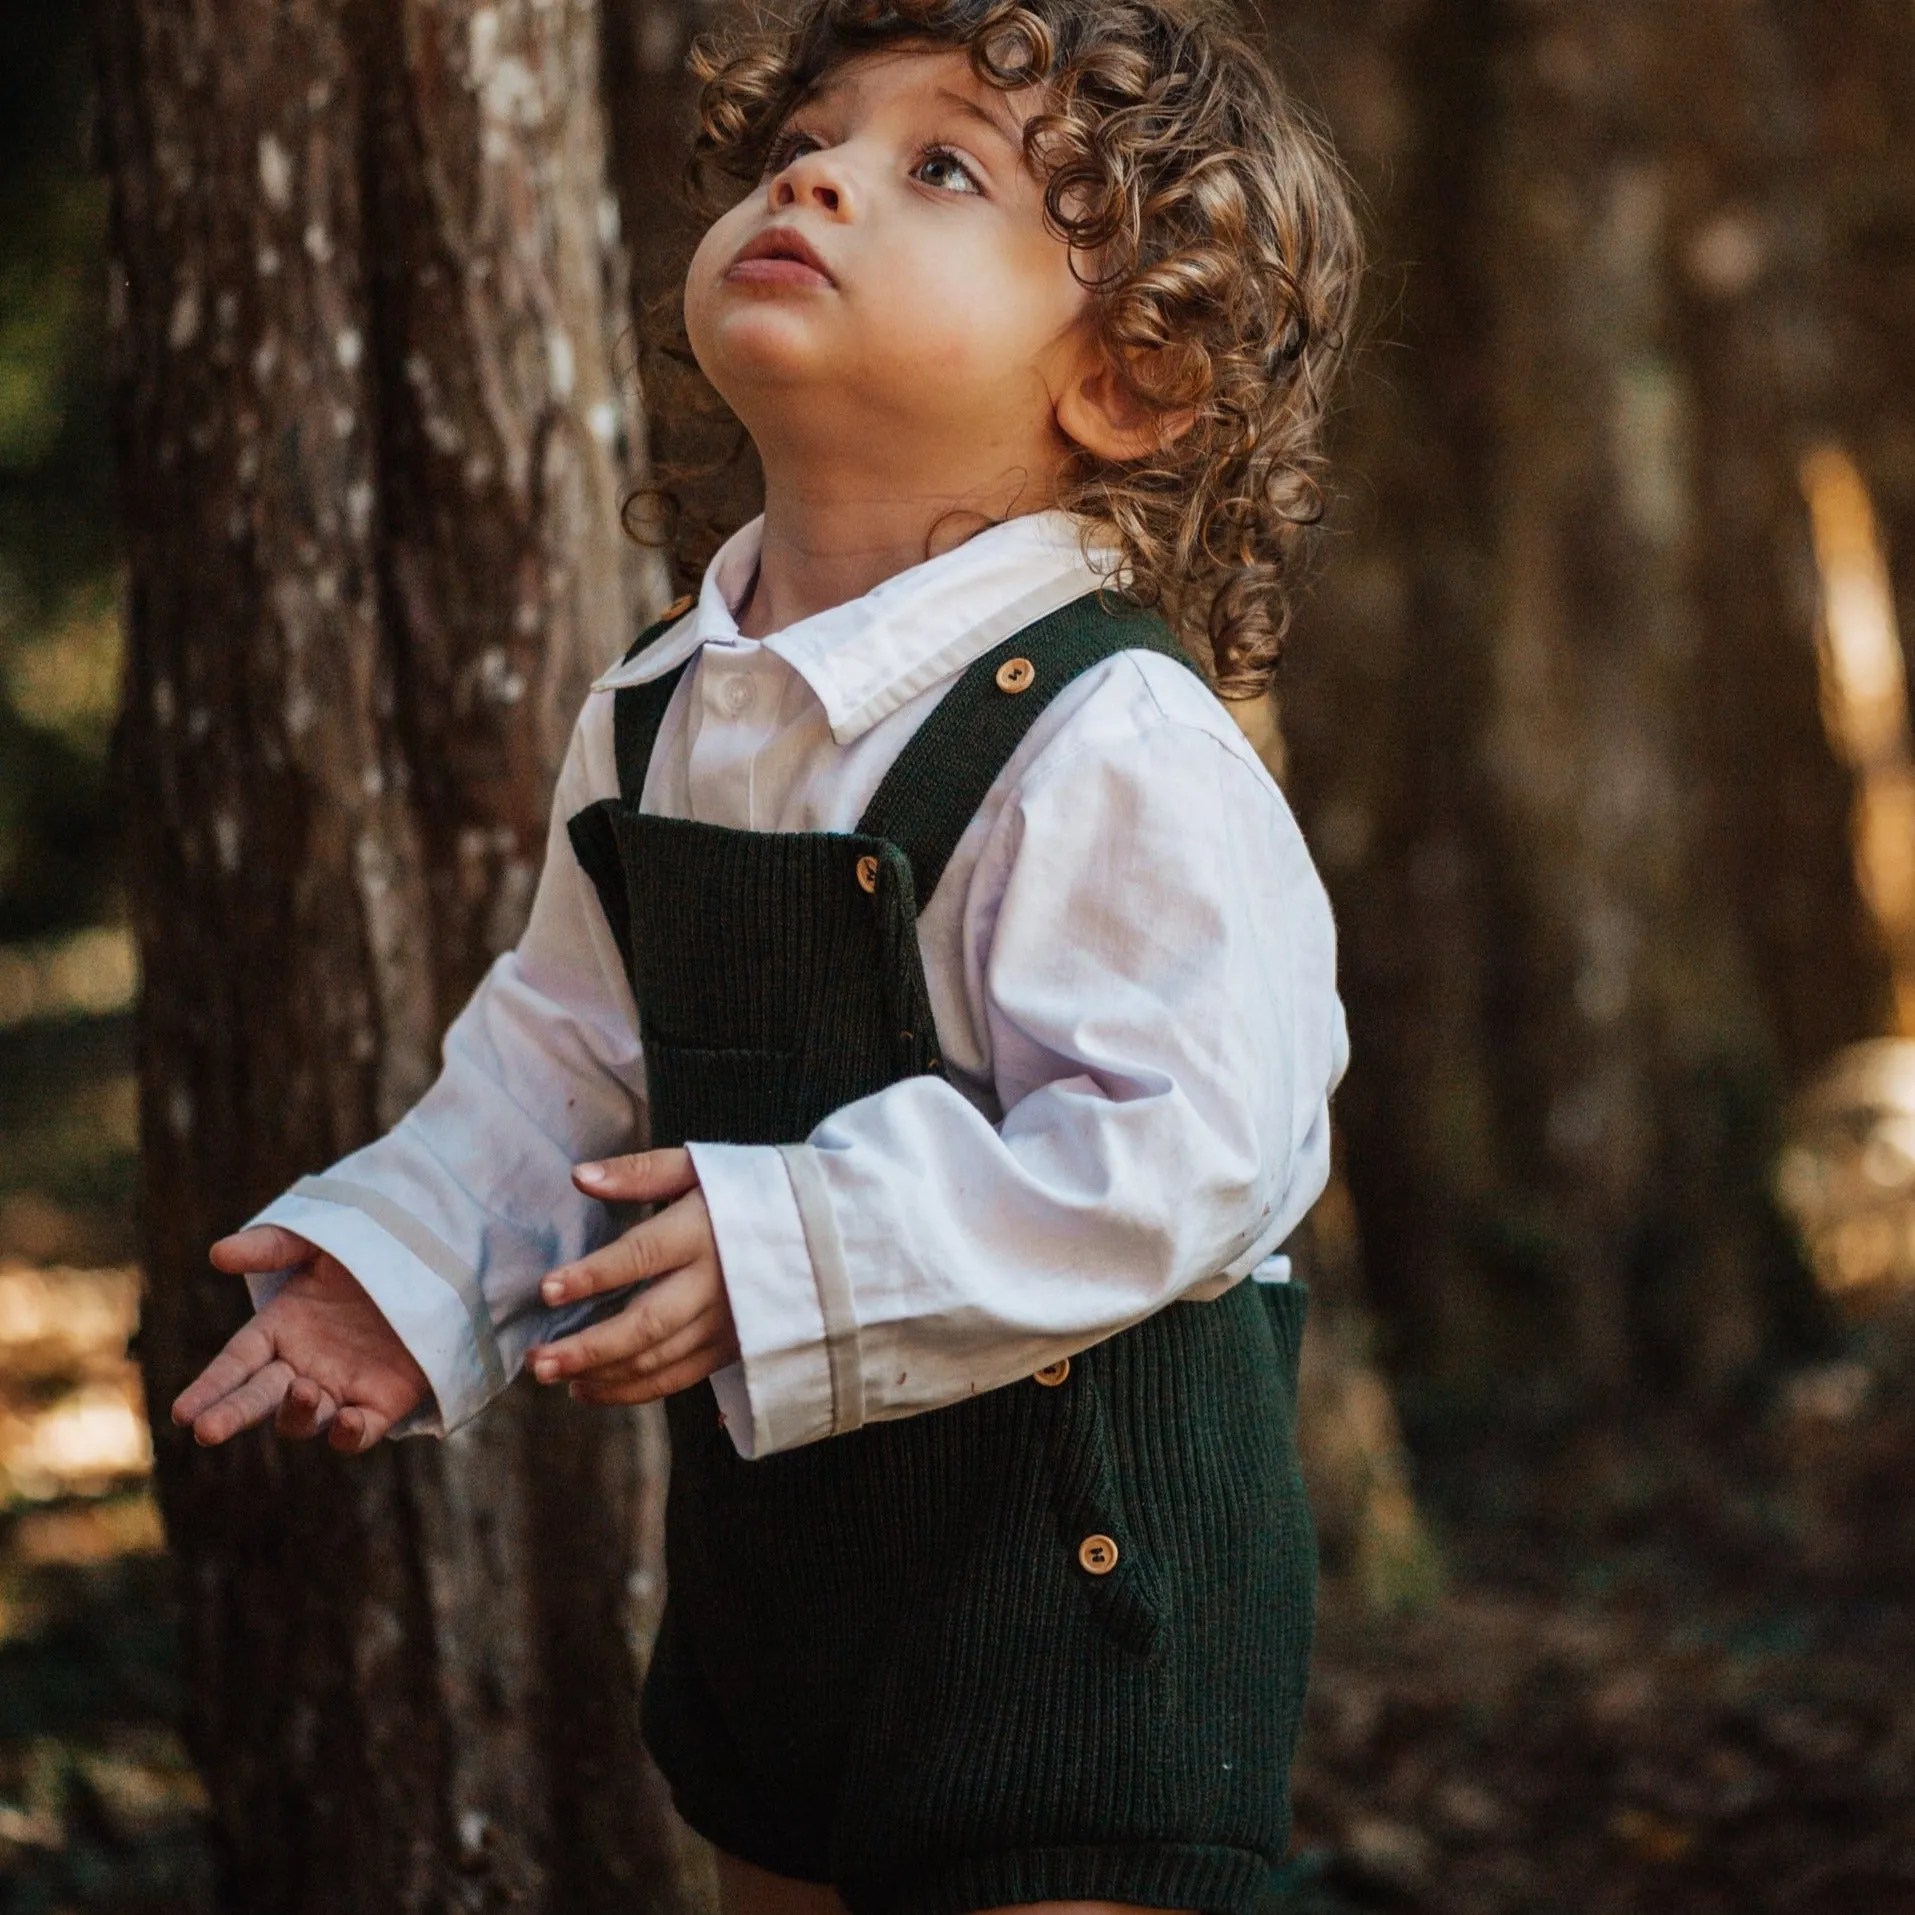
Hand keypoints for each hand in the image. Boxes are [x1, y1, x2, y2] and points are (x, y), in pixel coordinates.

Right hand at [170, 1227, 429, 1451]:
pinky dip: (349, 1433)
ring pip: (305, 1417)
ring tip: (299, 1389)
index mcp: (279, 1330)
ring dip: (295, 1412)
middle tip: (206, 1429)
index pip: (235, 1365)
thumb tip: (217, 1253)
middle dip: (232, 1413)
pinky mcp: (381, 1403)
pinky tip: (344, 1420)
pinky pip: (359, 1430)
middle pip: (259, 1398)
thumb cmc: (367, 1251)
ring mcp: (340, 1388)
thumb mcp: (319, 1242)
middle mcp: (302, 1366)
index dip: (210, 1388)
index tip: (182, 1413)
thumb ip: (272, 1246)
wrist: (433, 1262)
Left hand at [528, 1149, 738, 1406]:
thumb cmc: (749, 1191)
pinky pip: (677, 1378)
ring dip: (601, 1373)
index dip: (594, 1275)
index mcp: (704, 1231)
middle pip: (646, 1325)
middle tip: (537, 1360)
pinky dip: (631, 1390)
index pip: (641, 1256)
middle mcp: (716, 1283)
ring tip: (550, 1374)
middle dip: (589, 1347)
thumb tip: (580, 1176)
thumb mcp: (700, 1168)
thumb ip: (640, 1173)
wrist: (825, 1232)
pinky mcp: (732, 1347)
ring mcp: (727, 1322)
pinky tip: (589, 1389)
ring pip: (658, 1360)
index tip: (547, 1289)